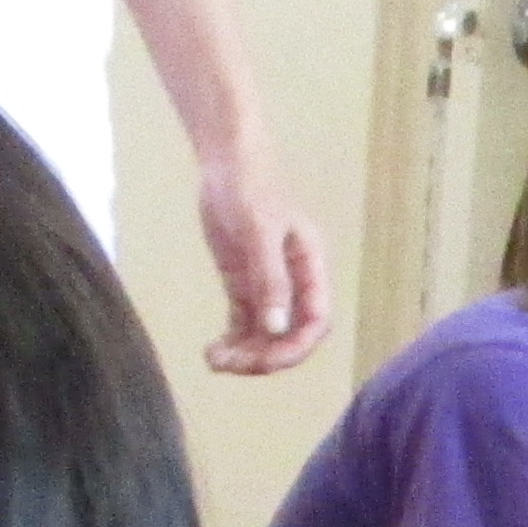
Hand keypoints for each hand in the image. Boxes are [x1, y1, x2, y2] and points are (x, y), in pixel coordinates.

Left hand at [195, 154, 334, 377]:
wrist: (226, 162)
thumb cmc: (249, 187)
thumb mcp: (260, 232)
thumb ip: (270, 280)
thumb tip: (276, 329)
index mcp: (310, 268)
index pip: (315, 322)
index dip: (296, 347)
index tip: (265, 361)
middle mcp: (294, 283)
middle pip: (290, 336)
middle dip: (266, 356)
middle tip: (231, 364)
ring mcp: (268, 285)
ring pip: (266, 335)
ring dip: (245, 355)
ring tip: (214, 360)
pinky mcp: (243, 284)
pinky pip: (244, 324)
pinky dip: (232, 342)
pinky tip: (212, 351)